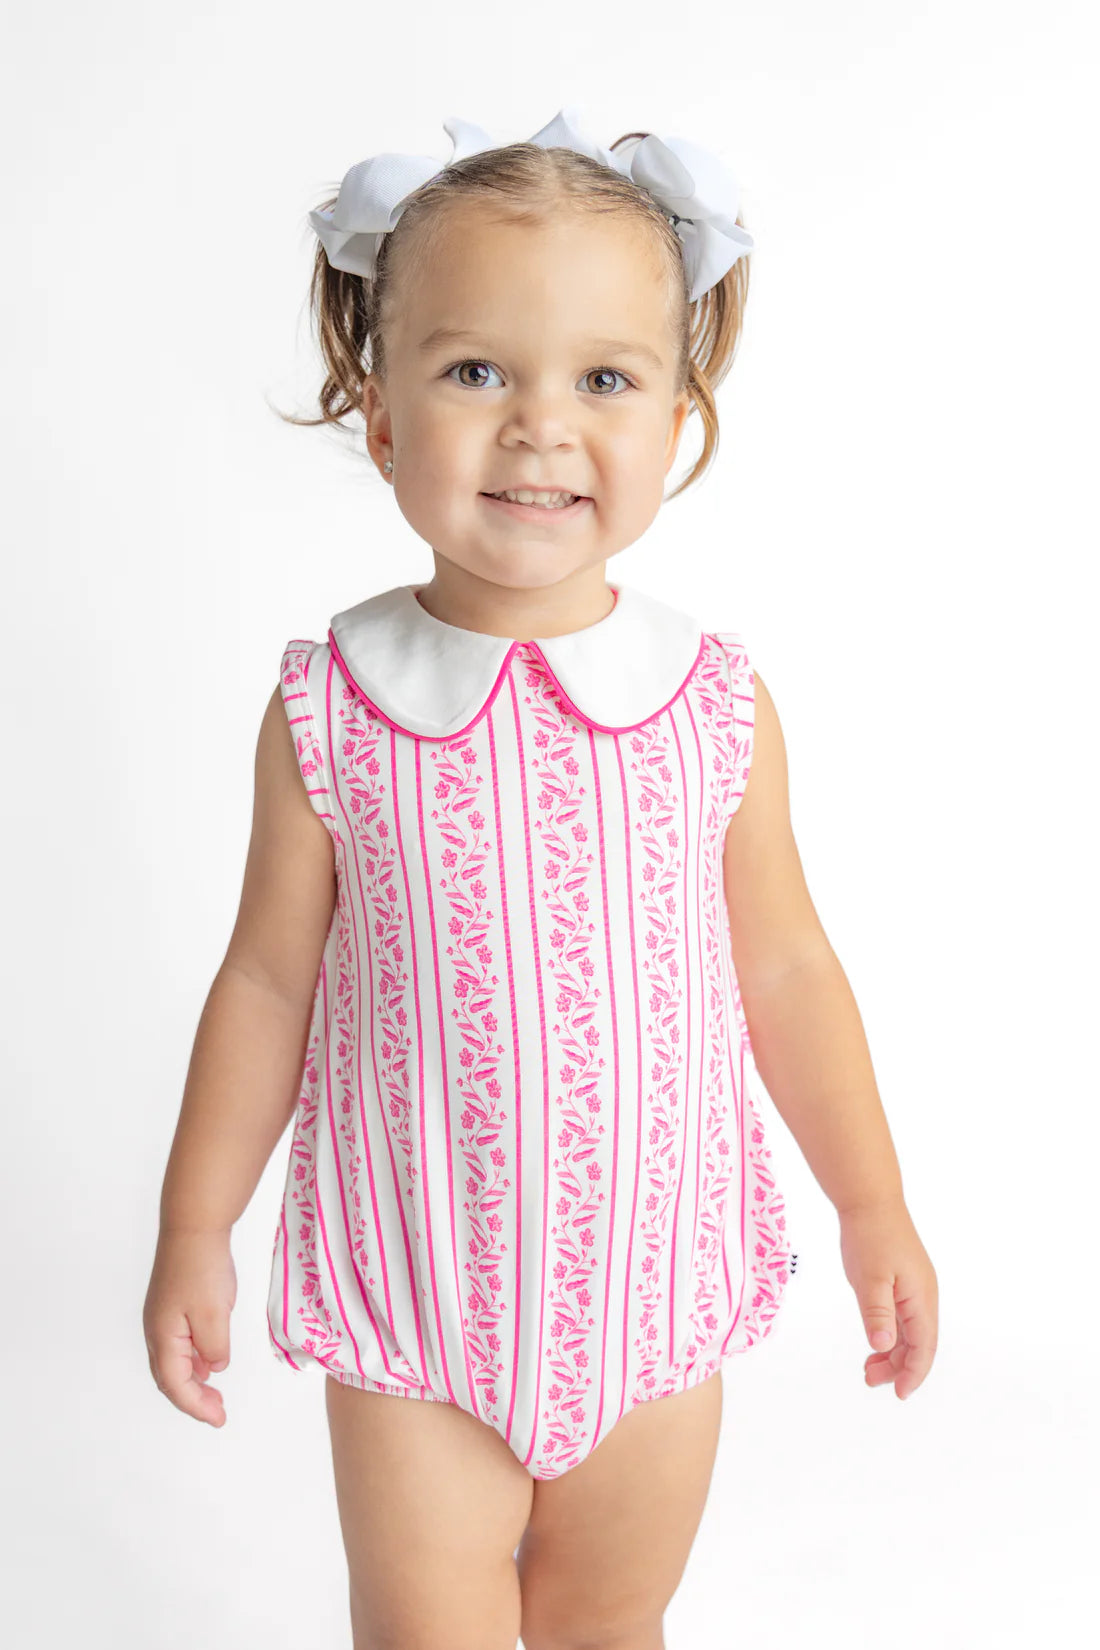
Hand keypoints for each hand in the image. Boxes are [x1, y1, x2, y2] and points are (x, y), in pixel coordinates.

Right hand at [143, 1228, 236, 1426]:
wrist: (194, 1226)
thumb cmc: (202, 1268)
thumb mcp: (215, 1315)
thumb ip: (214, 1349)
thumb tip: (213, 1367)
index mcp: (163, 1337)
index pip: (176, 1386)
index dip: (197, 1407)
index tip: (218, 1419)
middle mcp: (157, 1331)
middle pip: (169, 1378)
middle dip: (192, 1400)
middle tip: (218, 1413)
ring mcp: (163, 1317)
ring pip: (173, 1362)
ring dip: (193, 1381)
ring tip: (215, 1395)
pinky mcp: (173, 1305)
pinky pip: (179, 1344)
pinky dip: (193, 1360)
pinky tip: (210, 1362)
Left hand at [837, 1196, 937, 1400]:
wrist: (869, 1200)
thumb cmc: (870, 1236)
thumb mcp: (870, 1278)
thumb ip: (877, 1313)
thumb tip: (884, 1347)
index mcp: (921, 1298)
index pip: (924, 1347)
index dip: (914, 1373)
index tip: (898, 1393)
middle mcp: (923, 1296)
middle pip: (919, 1344)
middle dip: (899, 1367)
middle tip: (870, 1380)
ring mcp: (914, 1288)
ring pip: (909, 1332)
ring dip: (893, 1353)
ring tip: (868, 1369)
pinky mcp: (902, 1282)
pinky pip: (901, 1318)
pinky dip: (889, 1335)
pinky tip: (874, 1343)